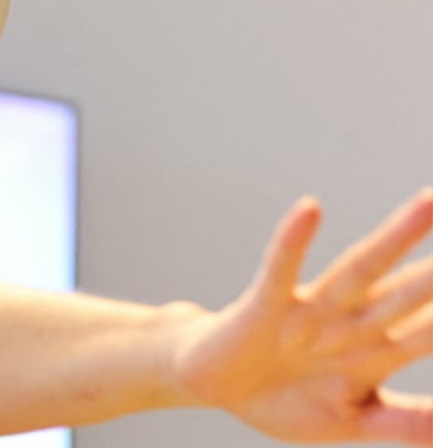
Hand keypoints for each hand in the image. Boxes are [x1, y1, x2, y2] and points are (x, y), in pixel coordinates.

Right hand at [174, 189, 432, 445]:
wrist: (213, 382)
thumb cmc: (281, 397)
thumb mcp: (350, 420)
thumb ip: (404, 421)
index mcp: (378, 349)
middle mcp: (353, 321)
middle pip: (415, 290)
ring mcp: (311, 309)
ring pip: (362, 269)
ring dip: (396, 239)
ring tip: (430, 203)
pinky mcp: (267, 304)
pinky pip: (282, 269)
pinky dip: (294, 242)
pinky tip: (312, 210)